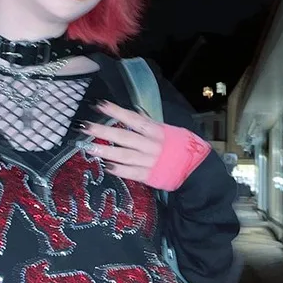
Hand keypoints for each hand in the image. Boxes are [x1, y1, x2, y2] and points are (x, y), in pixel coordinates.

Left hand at [78, 101, 210, 191]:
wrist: (196, 170)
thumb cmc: (181, 147)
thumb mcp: (169, 131)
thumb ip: (150, 124)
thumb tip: (133, 112)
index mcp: (157, 132)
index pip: (134, 119)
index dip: (117, 112)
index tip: (100, 105)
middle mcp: (152, 146)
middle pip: (125, 137)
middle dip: (104, 132)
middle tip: (86, 127)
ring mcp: (150, 162)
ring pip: (125, 156)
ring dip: (106, 152)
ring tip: (88, 147)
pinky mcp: (149, 176)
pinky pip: (132, 173)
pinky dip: (119, 170)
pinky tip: (106, 167)